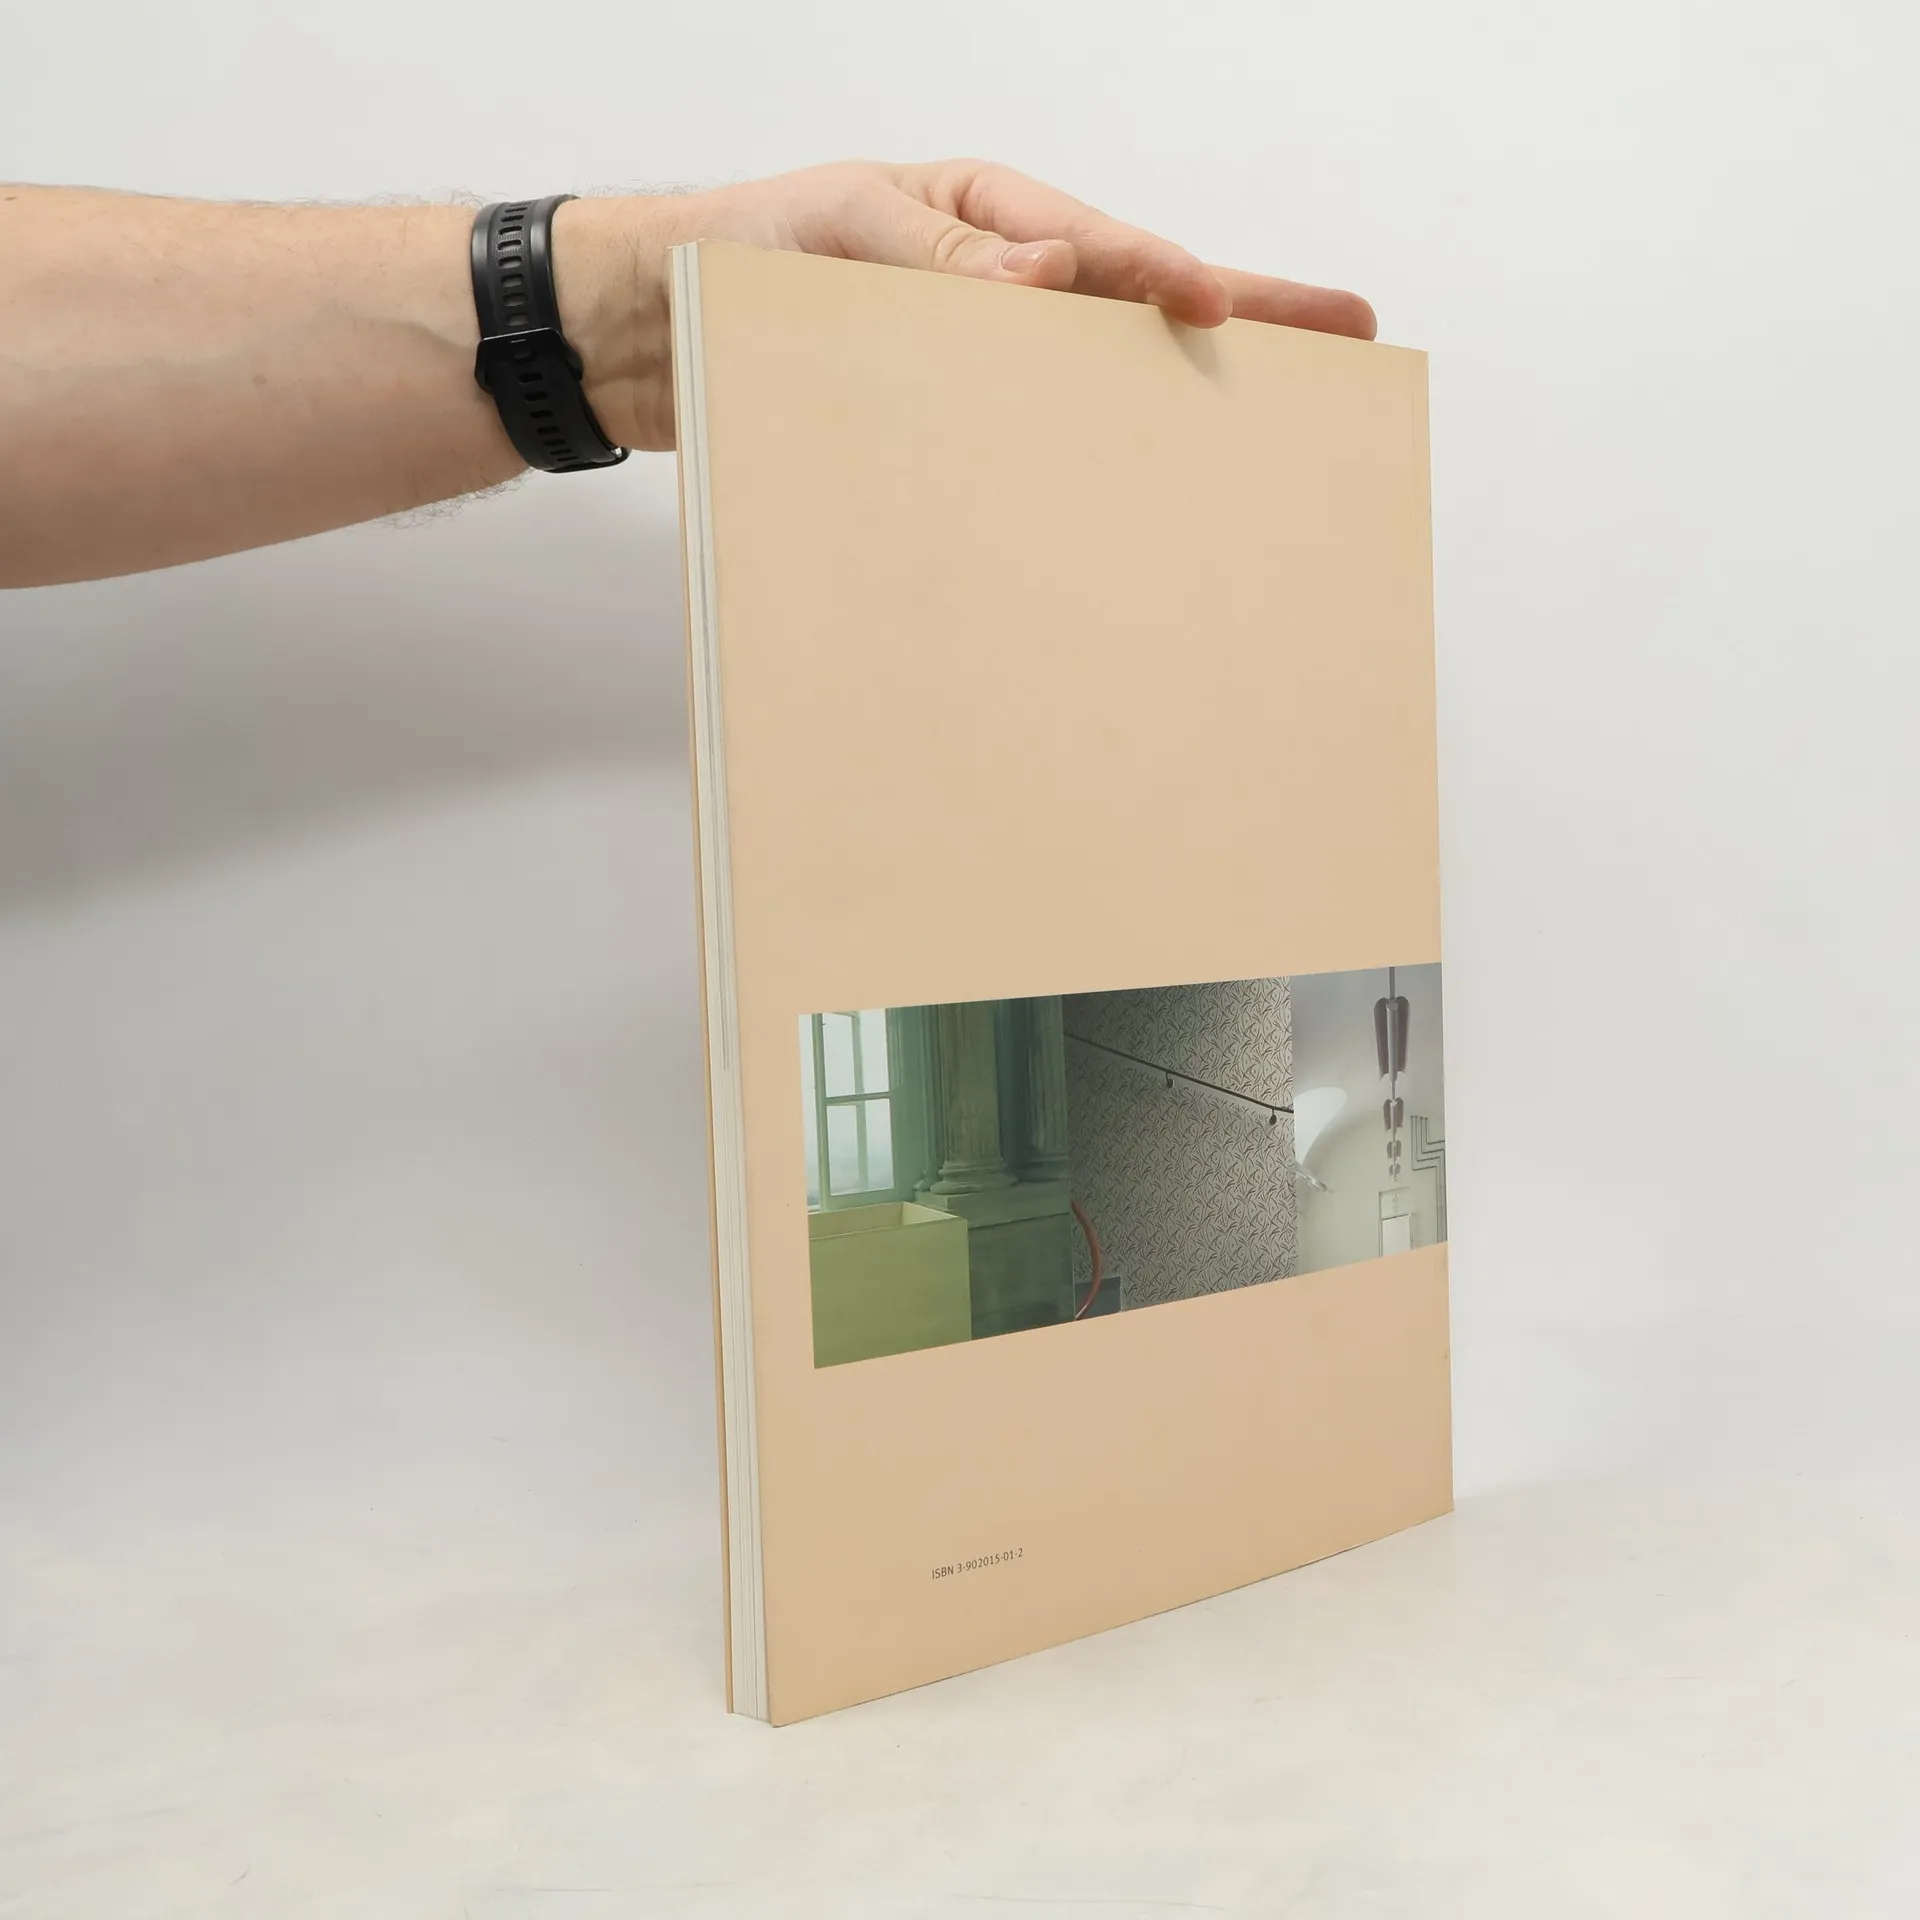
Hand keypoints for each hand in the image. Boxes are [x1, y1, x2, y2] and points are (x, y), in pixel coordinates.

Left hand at [554, 159, 1377, 451]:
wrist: (645, 335)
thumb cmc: (736, 259)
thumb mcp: (836, 234)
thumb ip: (939, 258)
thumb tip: (1045, 277)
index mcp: (984, 217)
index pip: (1099, 246)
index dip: (1167, 278)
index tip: (1228, 312)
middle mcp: (996, 283)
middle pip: (1138, 300)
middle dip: (1246, 315)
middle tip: (1348, 332)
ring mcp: (978, 353)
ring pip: (1098, 374)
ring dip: (1179, 398)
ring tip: (1275, 420)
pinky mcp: (944, 418)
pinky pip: (1029, 433)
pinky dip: (1083, 456)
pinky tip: (1136, 488)